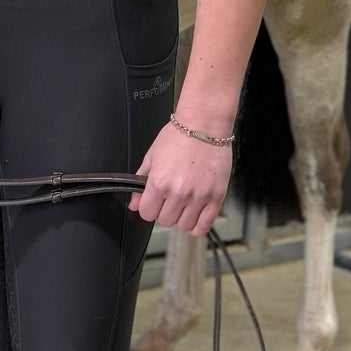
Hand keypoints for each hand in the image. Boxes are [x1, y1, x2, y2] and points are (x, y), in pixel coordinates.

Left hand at [128, 117, 232, 236]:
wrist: (204, 125)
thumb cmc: (178, 135)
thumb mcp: (152, 156)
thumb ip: (141, 182)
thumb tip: (134, 204)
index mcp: (159, 183)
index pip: (147, 214)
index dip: (149, 208)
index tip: (153, 202)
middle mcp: (178, 193)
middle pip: (165, 221)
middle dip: (165, 211)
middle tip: (170, 199)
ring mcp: (198, 196)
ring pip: (184, 225)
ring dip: (182, 217)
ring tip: (184, 204)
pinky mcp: (216, 197)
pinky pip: (205, 225)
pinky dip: (198, 225)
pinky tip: (195, 215)